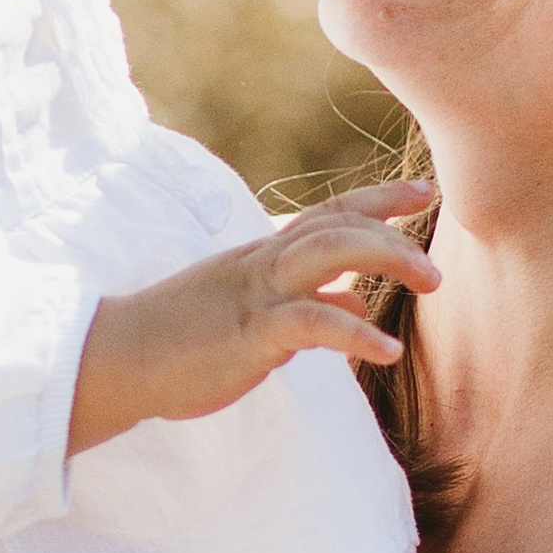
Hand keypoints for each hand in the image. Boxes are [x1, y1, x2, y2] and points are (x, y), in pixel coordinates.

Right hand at [68, 180, 437, 456]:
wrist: (116, 360)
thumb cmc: (179, 340)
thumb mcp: (250, 312)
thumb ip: (304, 301)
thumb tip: (354, 299)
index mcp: (263, 257)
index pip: (328, 214)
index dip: (377, 200)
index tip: (423, 192)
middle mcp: (263, 263)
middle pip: (338, 223)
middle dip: (393, 230)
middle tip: (437, 264)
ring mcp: (255, 294)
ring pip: (328, 252)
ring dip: (387, 258)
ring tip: (430, 282)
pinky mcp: (247, 334)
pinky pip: (310, 322)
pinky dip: (354, 332)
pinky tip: (387, 350)